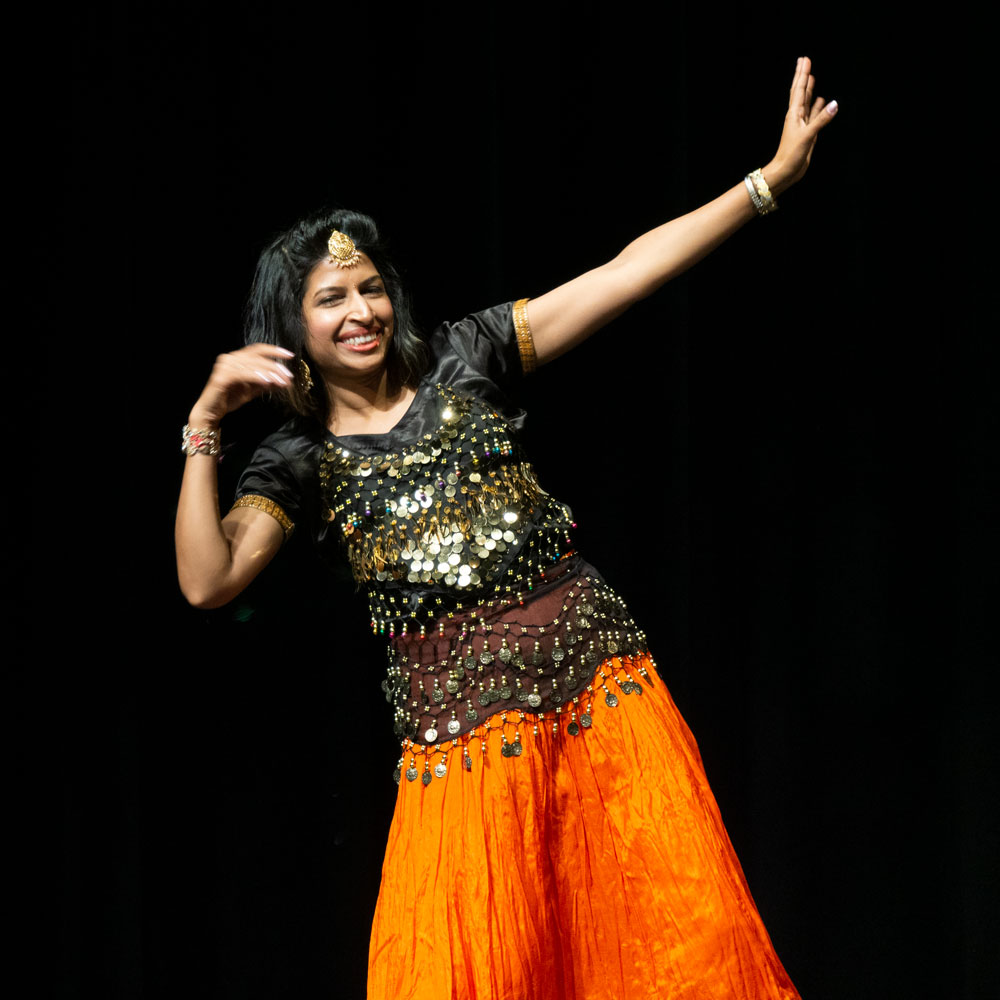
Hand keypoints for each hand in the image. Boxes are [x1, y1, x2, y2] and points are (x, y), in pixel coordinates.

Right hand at [188, 343, 295, 428]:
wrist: (212, 412)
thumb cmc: (230, 399)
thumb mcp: (253, 390)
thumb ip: (267, 383)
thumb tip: (286, 380)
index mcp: (237, 358)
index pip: (258, 349)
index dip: (274, 350)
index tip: (290, 355)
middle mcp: (230, 358)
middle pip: (257, 357)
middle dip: (275, 366)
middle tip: (288, 375)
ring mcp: (224, 366)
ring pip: (251, 365)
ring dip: (268, 373)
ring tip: (281, 381)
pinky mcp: (221, 376)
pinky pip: (243, 374)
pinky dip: (256, 377)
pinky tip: (268, 382)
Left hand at [765, 57, 837, 194]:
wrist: (785, 171)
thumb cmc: (791, 155)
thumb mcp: (807, 136)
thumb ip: (820, 120)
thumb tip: (834, 103)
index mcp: (794, 114)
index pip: (799, 89)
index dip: (802, 74)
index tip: (805, 59)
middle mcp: (797, 116)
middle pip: (801, 91)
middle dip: (803, 76)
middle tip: (804, 61)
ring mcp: (802, 124)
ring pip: (807, 102)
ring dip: (810, 89)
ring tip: (812, 77)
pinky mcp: (807, 133)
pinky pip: (814, 115)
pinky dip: (818, 107)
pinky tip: (822, 101)